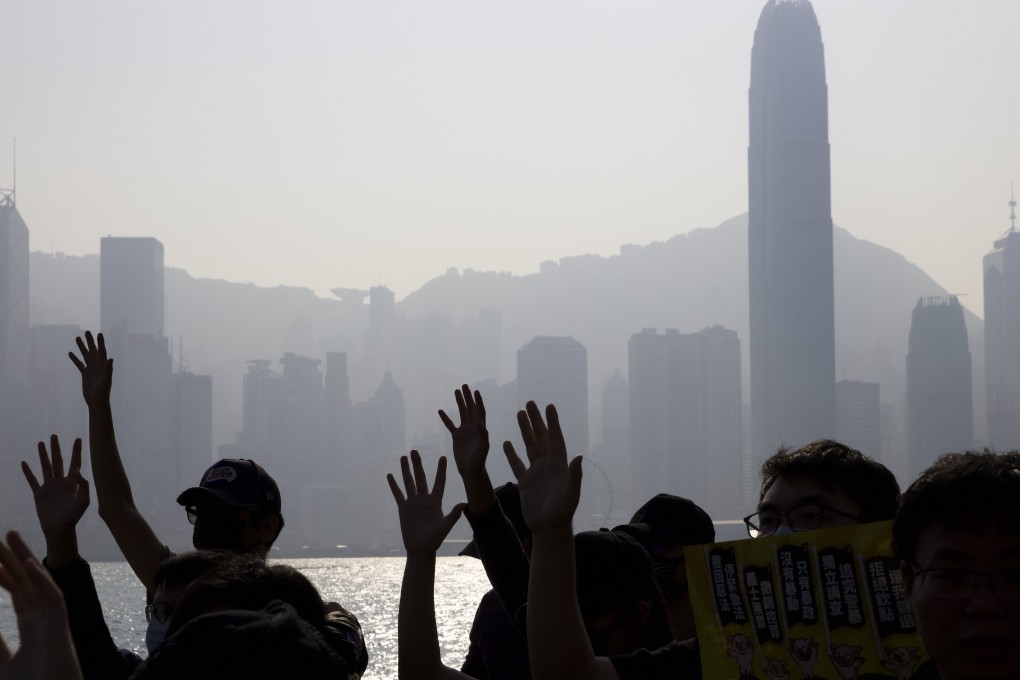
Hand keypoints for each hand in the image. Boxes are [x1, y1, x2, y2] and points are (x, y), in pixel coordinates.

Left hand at [0, 531, 81, 679]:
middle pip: (28, 582)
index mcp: (33, 629)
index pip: (18, 594)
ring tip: (10, 537)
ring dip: (24, 559)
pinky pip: (52, 598)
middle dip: (15, 558)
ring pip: (37, 584)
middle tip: (3, 536)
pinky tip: (28, 563)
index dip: (6, 576)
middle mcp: (44, 620)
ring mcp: (53, 622)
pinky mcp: (59, 629)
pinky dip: (41, 580)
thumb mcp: (2, 663)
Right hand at [21, 436, 89, 536]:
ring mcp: (49, 486)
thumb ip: (84, 485)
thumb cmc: (74, 516)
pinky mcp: (39, 493)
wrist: (59, 528)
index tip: (78, 438)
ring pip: (45, 467)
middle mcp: (61, 481)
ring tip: (40, 443)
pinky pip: (32, 480)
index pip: (75, 462)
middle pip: (58, 461)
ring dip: (43, 455)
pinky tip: (24, 463)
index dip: (76, 451)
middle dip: (56, 448)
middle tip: (54, 435)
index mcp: (73, 482)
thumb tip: (78, 470)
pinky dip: (28, 472)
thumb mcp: (84, 500)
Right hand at [68, 331, 111, 407]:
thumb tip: (111, 358)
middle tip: (87, 331)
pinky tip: (70, 353)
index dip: (101, 343)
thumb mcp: (106, 380)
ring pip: (86, 356)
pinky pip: (79, 364)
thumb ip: (108, 369)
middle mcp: (98, 366)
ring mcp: (91, 370)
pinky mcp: (85, 375)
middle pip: (93, 351)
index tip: (99, 334)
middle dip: (90, 341)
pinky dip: (75, 359)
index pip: (102, 351)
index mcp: (103, 366)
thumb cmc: (103, 393)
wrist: (97, 402)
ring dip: (82, 347)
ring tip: (77, 338)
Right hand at [387, 451, 464, 556]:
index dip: (441, 470)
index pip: (439, 482)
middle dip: (417, 464)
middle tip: (414, 451)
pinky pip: (398, 494)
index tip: (442, 457)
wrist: (421, 548)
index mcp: (436, 501)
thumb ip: (453, 515)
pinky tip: (390, 475)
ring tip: (403, 457)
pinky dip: (394, 485)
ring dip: (406, 470)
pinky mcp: (403, 508)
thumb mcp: (445, 526)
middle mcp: (424, 499)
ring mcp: (413, 503)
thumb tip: (464, 503)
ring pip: (409, 482)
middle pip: (421, 477)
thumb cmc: (435, 539)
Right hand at [438, 385, 488, 477]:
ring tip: (455, 391)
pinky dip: (446, 418)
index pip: (479, 411)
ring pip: (461, 413)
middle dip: (468, 397)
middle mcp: (473, 427)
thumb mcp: (482, 448)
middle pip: (470, 408)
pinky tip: (440, 410)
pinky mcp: (457, 437)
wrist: (470, 470)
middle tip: (464, 385)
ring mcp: (465, 431)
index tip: (475, 391)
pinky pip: (450, 425)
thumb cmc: (478, 460)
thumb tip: (481, 422)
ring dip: (459, 402)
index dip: (478, 401)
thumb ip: (483, 435)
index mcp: (480, 428)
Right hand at [503, 402, 581, 533]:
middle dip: (536, 420)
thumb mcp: (571, 493)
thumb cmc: (563, 512)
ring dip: (525, 430)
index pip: (556, 438)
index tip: (549, 406)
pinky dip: (511, 454)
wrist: (549, 529)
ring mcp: (536, 473)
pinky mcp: (525, 482)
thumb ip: (574, 474)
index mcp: (559, 465)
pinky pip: (517, 464)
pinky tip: (506, 443)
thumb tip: (578, 456)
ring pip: (529, 446)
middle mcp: (548, 465)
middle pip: (541, 437)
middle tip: (530, 403)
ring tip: (519, 414)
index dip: (553, 422)